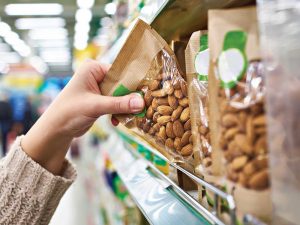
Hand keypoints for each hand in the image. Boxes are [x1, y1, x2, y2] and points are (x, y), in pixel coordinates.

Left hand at [22, 60, 143, 173]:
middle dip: (129, 98)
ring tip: (128, 117)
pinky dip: (118, 112)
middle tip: (140, 109)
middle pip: (122, 84)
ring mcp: (99, 88)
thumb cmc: (69, 112)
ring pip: (121, 95)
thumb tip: (141, 102)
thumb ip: (119, 104)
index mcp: (93, 68)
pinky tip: (116, 122)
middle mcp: (97, 75)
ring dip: (124, 107)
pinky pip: (116, 103)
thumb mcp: (95, 106)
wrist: (56, 129)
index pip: (120, 72)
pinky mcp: (100, 100)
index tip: (145, 94)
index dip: (132, 83)